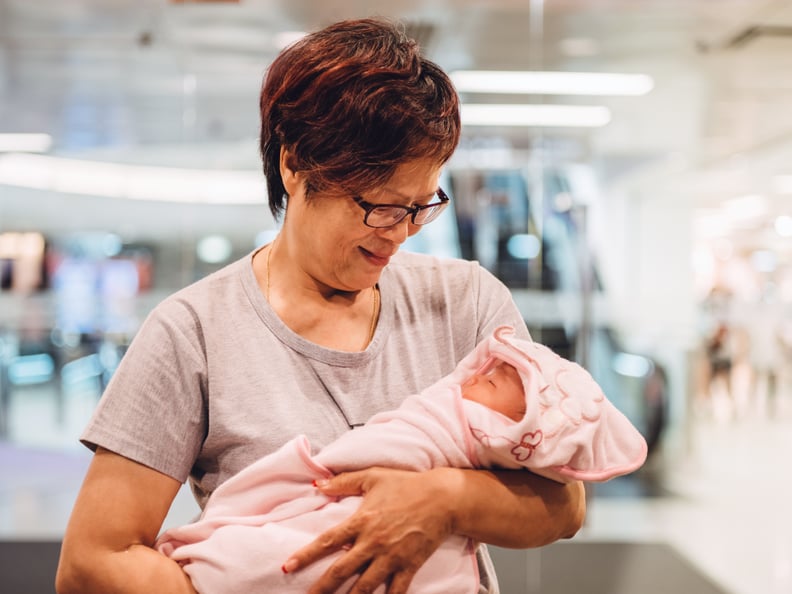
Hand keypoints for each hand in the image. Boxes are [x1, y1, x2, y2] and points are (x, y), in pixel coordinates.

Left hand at [283, 467, 458, 593]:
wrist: (443, 498)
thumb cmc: (407, 485)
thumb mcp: (373, 477)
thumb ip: (344, 481)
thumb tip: (318, 484)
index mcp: (362, 521)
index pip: (328, 541)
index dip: (306, 555)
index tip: (287, 566)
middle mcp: (373, 542)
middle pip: (341, 571)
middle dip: (321, 588)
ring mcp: (391, 557)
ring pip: (364, 587)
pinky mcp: (409, 566)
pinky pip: (394, 592)